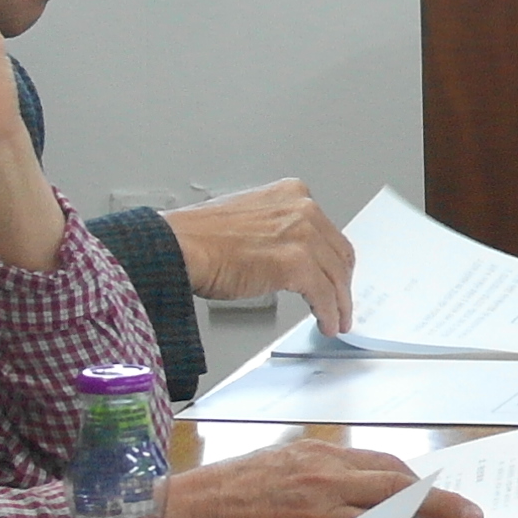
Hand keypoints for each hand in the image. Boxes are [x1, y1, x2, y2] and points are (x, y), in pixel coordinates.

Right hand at [161, 182, 356, 333]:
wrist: (175, 247)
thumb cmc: (196, 238)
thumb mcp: (249, 220)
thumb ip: (276, 230)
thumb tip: (289, 256)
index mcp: (291, 194)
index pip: (327, 232)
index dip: (332, 260)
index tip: (335, 275)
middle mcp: (302, 209)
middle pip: (338, 253)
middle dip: (342, 283)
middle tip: (342, 302)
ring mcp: (302, 235)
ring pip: (335, 276)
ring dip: (339, 303)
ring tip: (337, 320)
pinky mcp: (296, 264)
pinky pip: (323, 295)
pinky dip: (329, 313)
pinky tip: (327, 324)